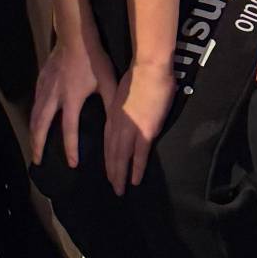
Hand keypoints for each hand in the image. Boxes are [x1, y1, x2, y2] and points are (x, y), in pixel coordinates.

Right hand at [30, 35, 117, 171]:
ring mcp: (45, 87)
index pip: (69, 129)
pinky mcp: (41, 79)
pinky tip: (34, 119)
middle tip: (37, 161)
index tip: (72, 164)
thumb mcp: (108, 82)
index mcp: (72, 99)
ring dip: (33, 132)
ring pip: (34, 114)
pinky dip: (33, 115)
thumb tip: (117, 124)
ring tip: (33, 145)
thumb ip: (111, 104)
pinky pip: (34, 102)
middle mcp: (54, 96)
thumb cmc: (94, 59)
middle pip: (42, 126)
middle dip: (38, 145)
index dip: (71, 148)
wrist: (75, 35)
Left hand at [105, 59, 175, 193]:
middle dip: (111, 169)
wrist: (149, 68)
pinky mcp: (145, 131)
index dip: (108, 154)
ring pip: (121, 157)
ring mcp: (131, 129)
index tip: (108, 166)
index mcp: (113, 113)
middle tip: (112, 185)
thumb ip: (124, 103)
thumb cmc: (139, 74)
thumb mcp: (123, 90)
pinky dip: (136, 169)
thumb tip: (128, 110)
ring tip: (118, 189)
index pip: (107, 139)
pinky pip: (139, 155)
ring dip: (119, 174)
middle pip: (111, 151)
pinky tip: (134, 181)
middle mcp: (118, 123)